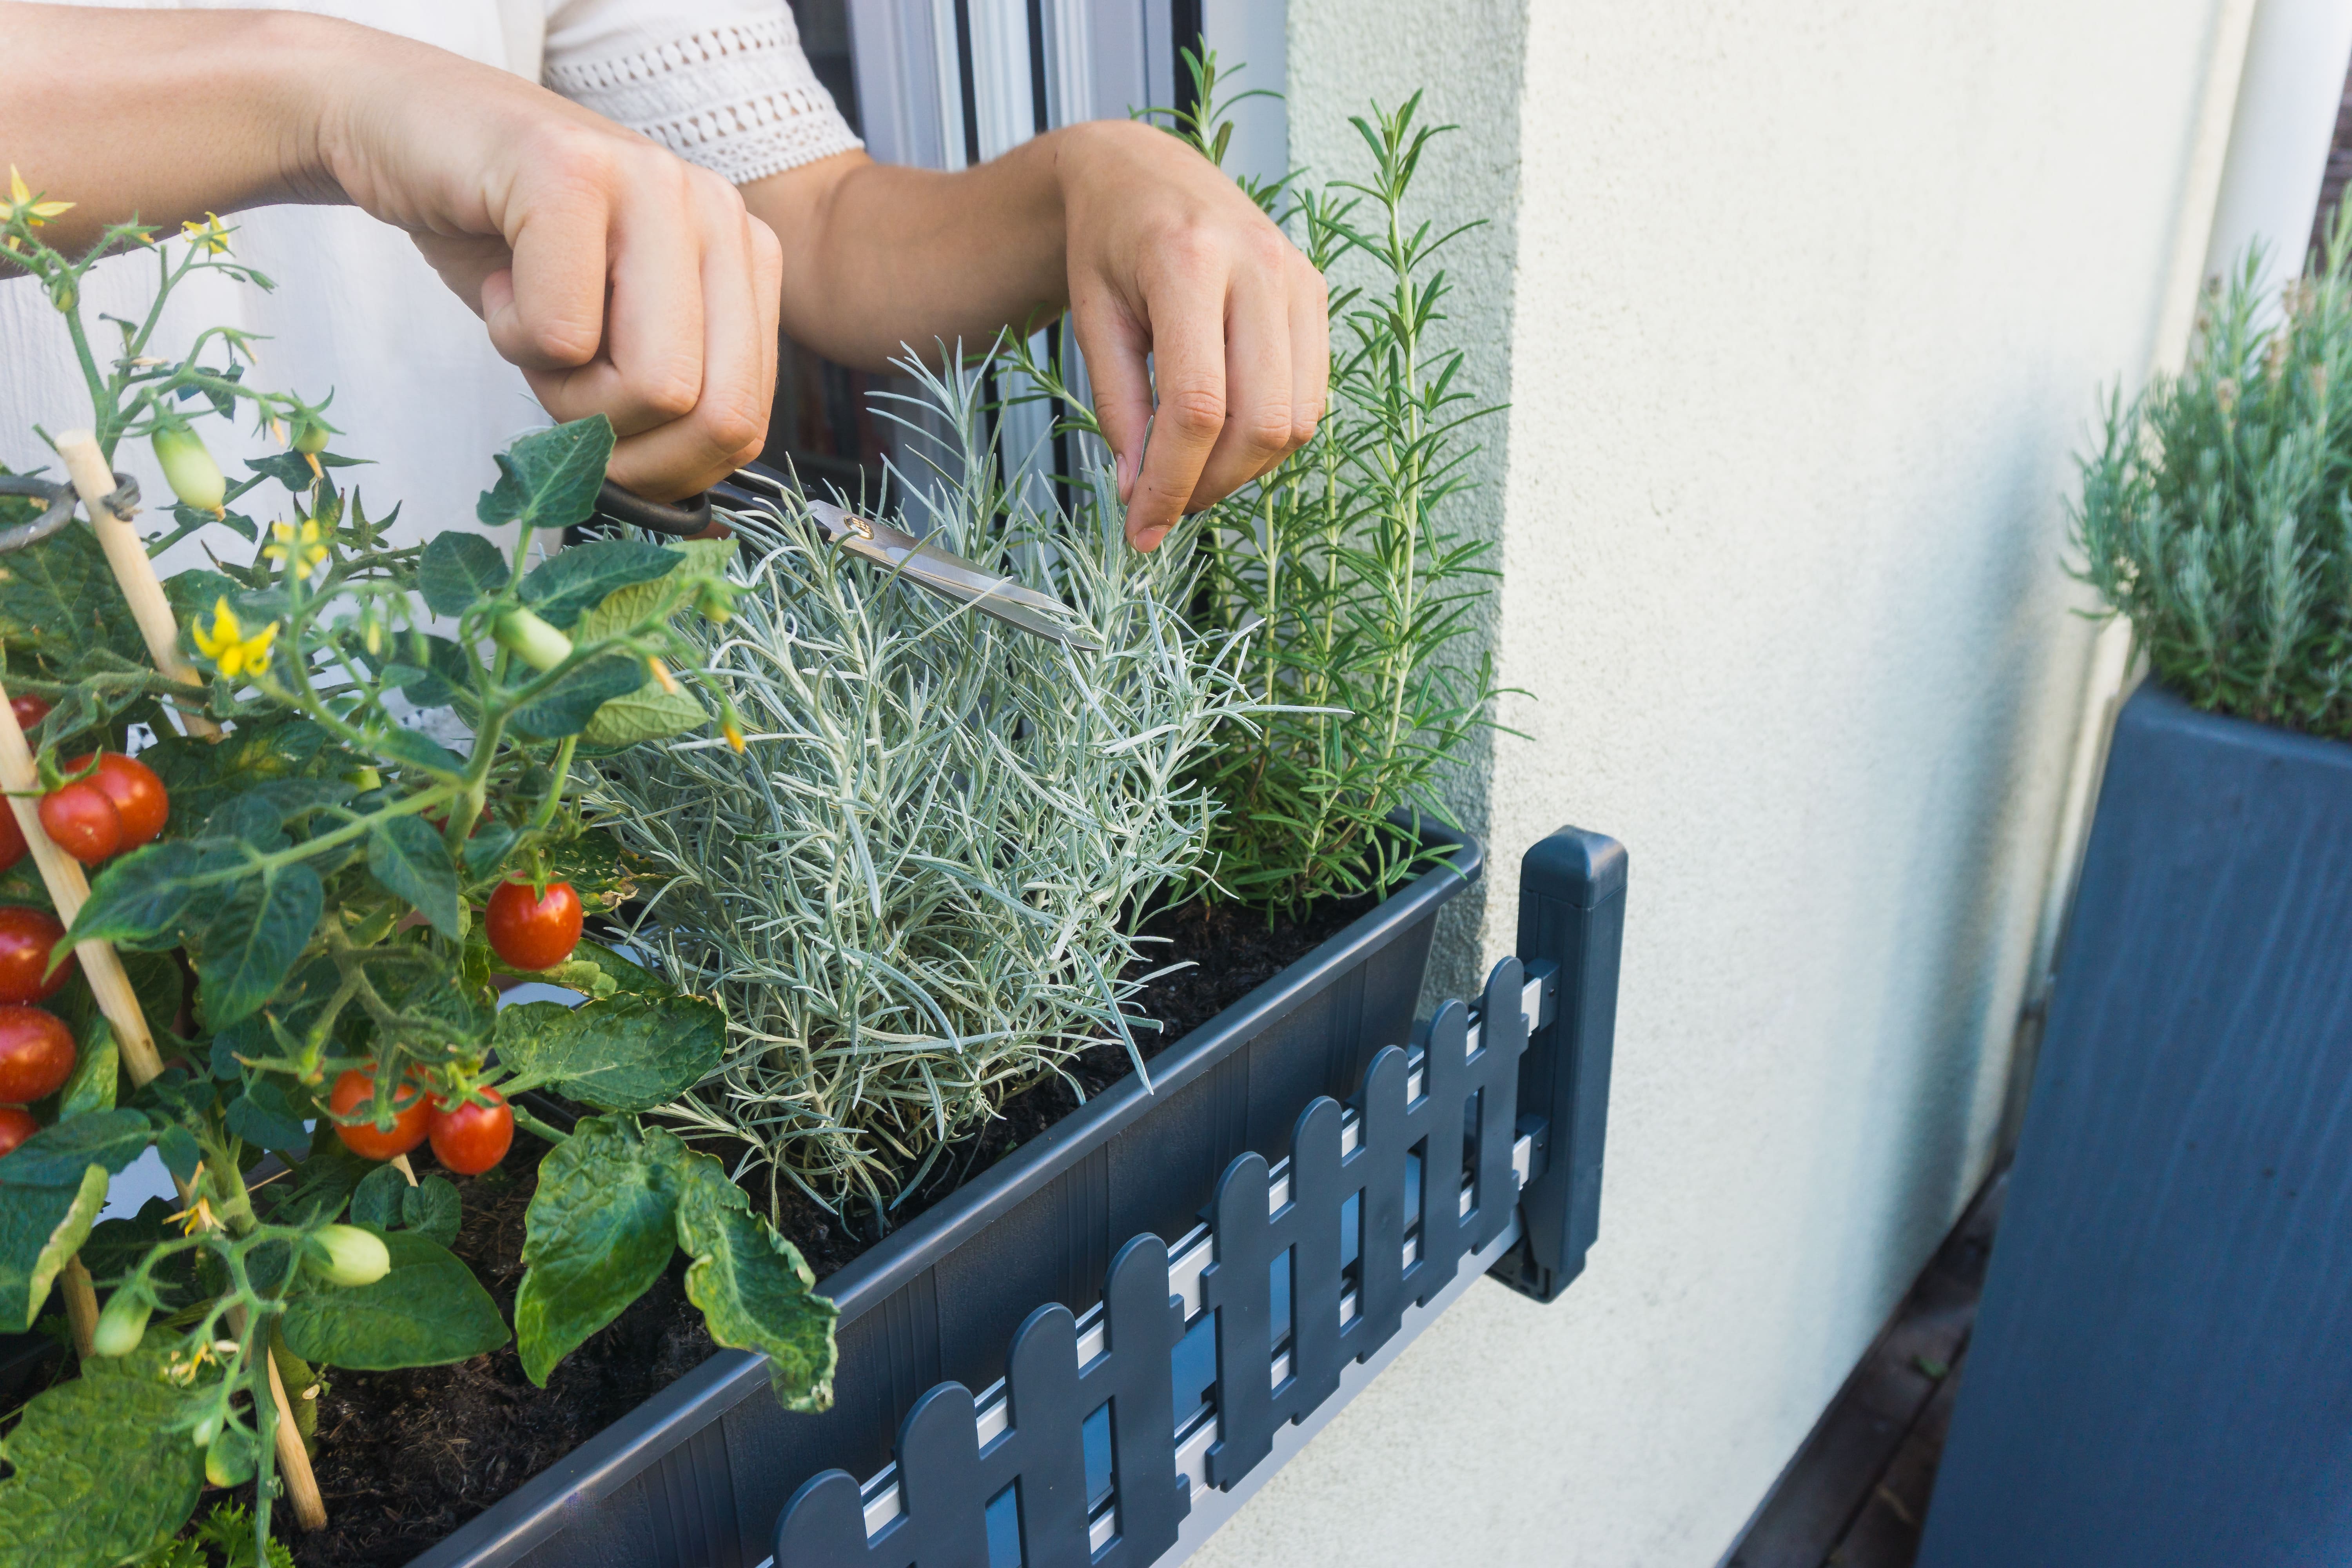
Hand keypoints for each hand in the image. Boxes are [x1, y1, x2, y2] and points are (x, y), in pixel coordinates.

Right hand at [0, 6, 778, 502]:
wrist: (396, 131)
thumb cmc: (509, 249)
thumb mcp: (610, 336)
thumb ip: (671, 399)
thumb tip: (682, 503)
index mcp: (745, 254)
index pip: (747, 423)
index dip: (663, 466)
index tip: (597, 423)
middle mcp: (720, 209)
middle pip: (712, 415)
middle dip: (618, 438)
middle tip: (556, 376)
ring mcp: (652, 181)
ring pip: (655, 386)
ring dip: (565, 391)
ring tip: (528, 323)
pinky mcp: (568, 172)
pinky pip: (563, 336)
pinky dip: (510, 337)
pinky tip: (498, 279)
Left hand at [1055, 121, 1329, 549]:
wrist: (1143, 171)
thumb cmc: (1109, 244)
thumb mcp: (1094, 321)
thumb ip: (1119, 408)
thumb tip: (1140, 495)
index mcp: (1189, 262)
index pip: (1198, 405)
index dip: (1172, 482)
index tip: (1143, 526)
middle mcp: (1259, 265)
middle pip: (1261, 421)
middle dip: (1213, 484)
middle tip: (1167, 504)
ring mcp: (1298, 278)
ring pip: (1298, 419)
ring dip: (1245, 468)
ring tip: (1193, 469)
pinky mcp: (1317, 292)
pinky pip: (1312, 396)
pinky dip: (1270, 436)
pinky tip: (1226, 432)